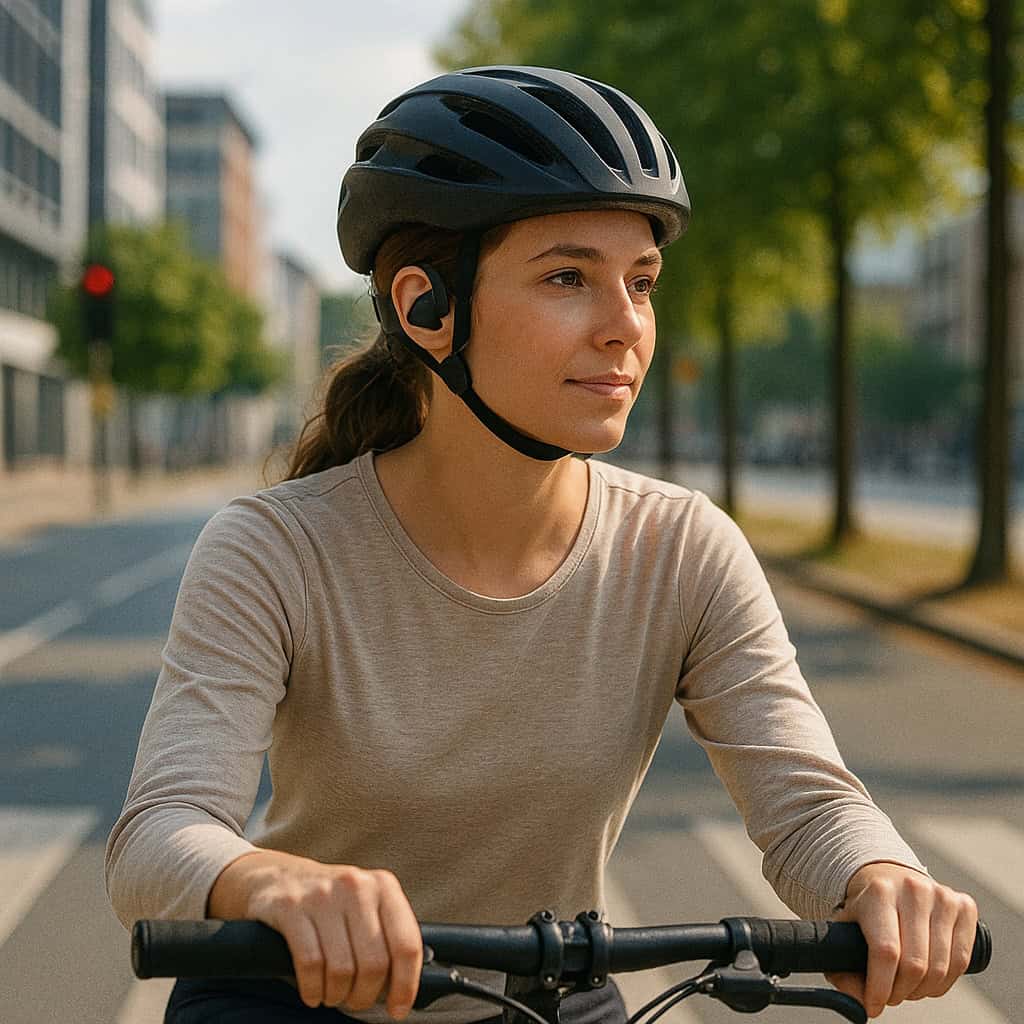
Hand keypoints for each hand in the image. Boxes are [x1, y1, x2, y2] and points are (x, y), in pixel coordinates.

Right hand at [211, 850, 422, 1016]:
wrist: (280, 877)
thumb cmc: (332, 903)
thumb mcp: (366, 905)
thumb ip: (388, 936)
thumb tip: (403, 988)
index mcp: (383, 886)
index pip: (406, 944)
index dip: (405, 985)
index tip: (398, 1008)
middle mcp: (356, 886)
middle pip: (374, 963)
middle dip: (365, 996)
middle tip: (355, 1001)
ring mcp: (322, 895)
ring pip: (342, 969)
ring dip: (337, 995)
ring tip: (332, 995)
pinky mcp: (291, 907)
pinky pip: (310, 964)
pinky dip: (313, 989)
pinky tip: (312, 992)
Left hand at [825, 861, 977, 1018]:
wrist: (889, 877)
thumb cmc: (866, 909)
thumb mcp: (845, 928)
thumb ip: (843, 966)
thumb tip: (859, 1004)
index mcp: (878, 891)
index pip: (886, 951)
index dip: (880, 987)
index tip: (873, 1005)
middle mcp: (912, 889)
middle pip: (914, 964)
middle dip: (900, 992)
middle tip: (890, 996)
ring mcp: (942, 896)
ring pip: (940, 967)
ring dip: (923, 990)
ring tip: (907, 988)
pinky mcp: (964, 906)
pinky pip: (962, 960)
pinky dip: (946, 981)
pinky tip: (929, 980)